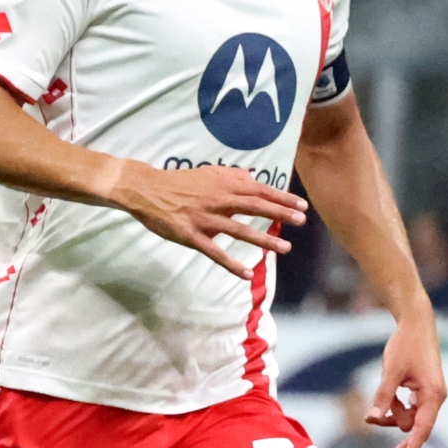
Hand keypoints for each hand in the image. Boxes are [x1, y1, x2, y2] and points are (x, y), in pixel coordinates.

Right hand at [105, 159, 308, 269]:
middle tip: (301, 221)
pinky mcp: (192, 236)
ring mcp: (205, 219)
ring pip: (240, 231)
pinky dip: (232, 264)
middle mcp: (218, 200)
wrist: (146, 189)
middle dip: (281, 214)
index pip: (259, 190)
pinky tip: (248, 275)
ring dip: (264, 240)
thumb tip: (253, 176)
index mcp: (223, 185)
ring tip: (285, 247)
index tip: (301, 205)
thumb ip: (232, 175)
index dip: (282, 198)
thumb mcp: (208, 173)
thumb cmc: (179, 182)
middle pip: (255, 207)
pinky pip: (215, 253)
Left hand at [369, 308, 446, 447]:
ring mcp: (430, 395)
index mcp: (433, 395)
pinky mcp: (423, 391)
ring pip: (409, 418)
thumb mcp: (391, 371)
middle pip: (417, 430)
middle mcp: (435, 398)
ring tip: (376, 408)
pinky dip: (395, 406)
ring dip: (392, 416)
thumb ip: (383, 396)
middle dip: (400, 445)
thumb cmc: (406, 344)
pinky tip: (388, 396)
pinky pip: (409, 408)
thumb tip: (371, 419)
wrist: (417, 323)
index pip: (422, 429)